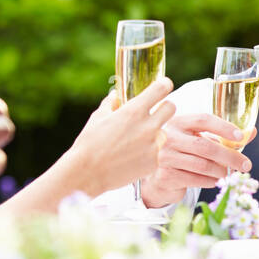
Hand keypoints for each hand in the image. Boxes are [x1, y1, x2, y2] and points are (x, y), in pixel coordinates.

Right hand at [64, 79, 175, 195]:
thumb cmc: (89, 144)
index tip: (163, 85)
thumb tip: (116, 95)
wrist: (87, 174)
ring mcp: (153, 145)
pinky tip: (133, 156)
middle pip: (171, 107)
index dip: (164, 84)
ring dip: (155, 133)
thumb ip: (111, 103)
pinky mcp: (154, 162)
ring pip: (165, 132)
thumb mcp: (98, 117)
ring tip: (136, 141)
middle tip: (155, 113)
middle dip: (164, 107)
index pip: (161, 88)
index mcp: (134, 110)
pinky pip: (158, 151)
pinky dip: (149, 152)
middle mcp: (148, 126)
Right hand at [139, 111, 253, 207]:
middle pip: (206, 146)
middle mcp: (168, 137)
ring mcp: (164, 157)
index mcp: (179, 122)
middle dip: (230, 157)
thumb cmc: (183, 154)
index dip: (223, 127)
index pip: (203, 119)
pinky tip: (215, 180)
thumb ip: (223, 136)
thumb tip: (252, 132)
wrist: (157, 177)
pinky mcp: (165, 176)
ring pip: (203, 165)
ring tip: (229, 173)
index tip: (240, 137)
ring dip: (221, 171)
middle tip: (246, 165)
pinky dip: (211, 181)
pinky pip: (196, 179)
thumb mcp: (199, 139)